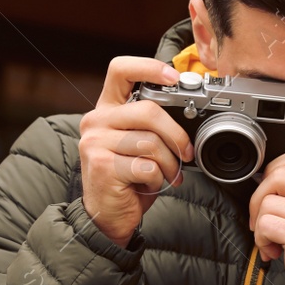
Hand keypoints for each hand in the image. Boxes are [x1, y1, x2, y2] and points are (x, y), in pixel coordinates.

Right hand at [77, 57, 196, 246]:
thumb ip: (152, 125)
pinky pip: (146, 166)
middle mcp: (96, 121)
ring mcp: (96, 142)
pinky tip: (150, 185)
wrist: (107, 216)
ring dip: (169, 163)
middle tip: (186, 153)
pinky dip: (157, 179)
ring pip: (151, 142)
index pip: (121, 70)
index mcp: (107, 109)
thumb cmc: (128, 179)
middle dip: (176, 135)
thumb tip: (189, 114)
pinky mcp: (102, 165)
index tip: (174, 77)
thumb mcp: (139, 144)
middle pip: (148, 110)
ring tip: (166, 175)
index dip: (149, 67)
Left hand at [249, 149, 284, 284]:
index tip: (269, 195)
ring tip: (273, 245)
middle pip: (279, 173)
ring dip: (260, 226)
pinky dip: (261, 241)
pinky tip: (274, 254)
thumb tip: (267, 185)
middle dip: (259, 198)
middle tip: (262, 222)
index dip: (274, 170)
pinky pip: (266, 225)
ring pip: (268, 202)